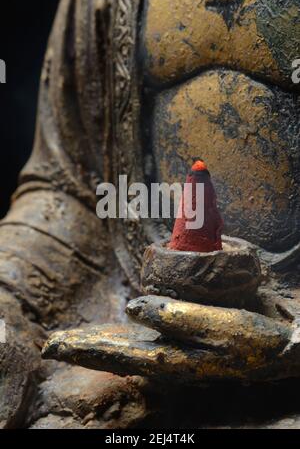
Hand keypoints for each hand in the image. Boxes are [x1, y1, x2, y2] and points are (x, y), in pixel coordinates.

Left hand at [42, 291, 299, 384]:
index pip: (117, 355)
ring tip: (68, 342)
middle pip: (113, 356)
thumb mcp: (220, 326)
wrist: (275, 350)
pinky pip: (138, 344)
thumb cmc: (251, 338)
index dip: (83, 350)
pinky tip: (108, 338)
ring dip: (95, 346)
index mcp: (171, 358)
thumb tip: (134, 306)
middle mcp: (164, 361)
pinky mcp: (177, 345)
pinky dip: (117, 341)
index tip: (51, 346)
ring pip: (123, 351)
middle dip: (80, 350)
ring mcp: (170, 354)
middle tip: (49, 346)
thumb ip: (177, 317)